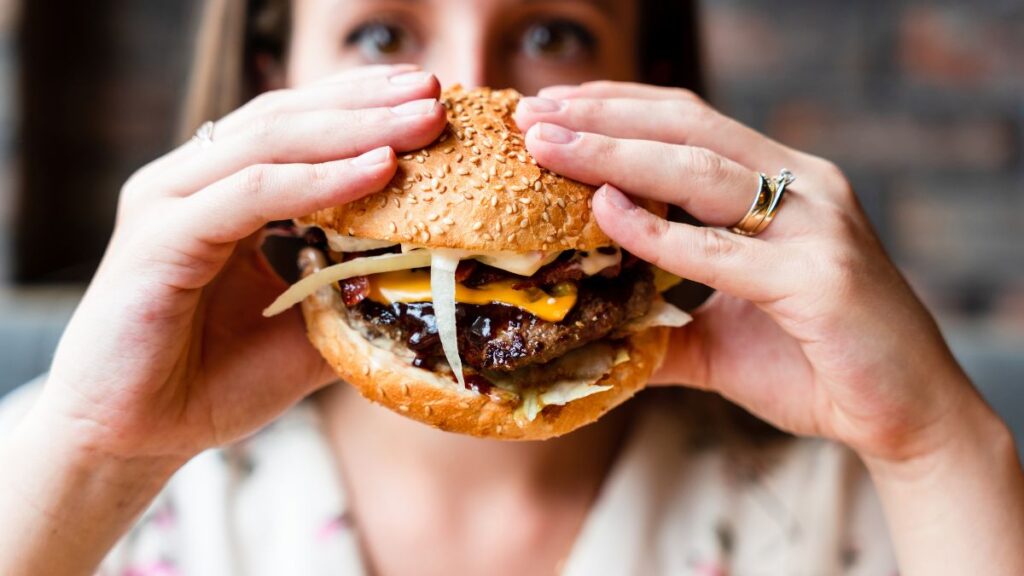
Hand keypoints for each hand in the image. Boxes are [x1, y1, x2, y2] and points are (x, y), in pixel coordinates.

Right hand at [36, 65, 446, 463]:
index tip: (430, 95)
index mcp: (222, 190)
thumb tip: (439, 275)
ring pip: (271, 142)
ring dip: (355, 128)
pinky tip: (378, 168)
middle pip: (288, 117)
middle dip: (368, 102)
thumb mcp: (309, 325)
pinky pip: (251, 194)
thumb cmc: (216, 380)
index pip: (297, 124)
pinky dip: (318, 181)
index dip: (363, 103)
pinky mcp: (159, 237)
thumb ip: (358, 289)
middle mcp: (192, 182)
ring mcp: (170, 202)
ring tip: (422, 119)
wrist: (138, 438)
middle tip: (436, 89)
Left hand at [515, 81, 998, 463]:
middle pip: (687, 129)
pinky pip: (724, 250)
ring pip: (701, 170)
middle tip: (531, 115)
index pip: (689, 122)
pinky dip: (659, 231)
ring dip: (615, 154)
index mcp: (783, 184)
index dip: (617, 108)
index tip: (551, 109)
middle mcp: (804, 187)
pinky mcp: (822, 278)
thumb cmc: (816, 365)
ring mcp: (817, 226)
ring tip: (548, 147)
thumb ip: (660, 321)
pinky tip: (605, 212)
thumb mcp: (721, 338)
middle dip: (601, 119)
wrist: (906, 416)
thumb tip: (587, 329)